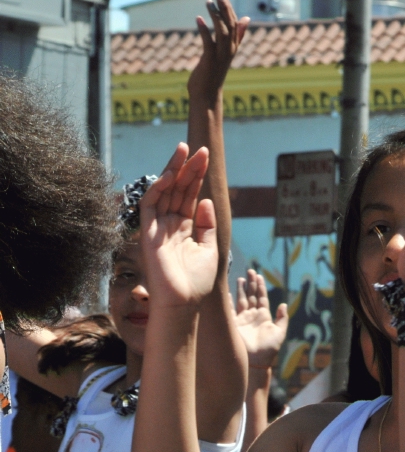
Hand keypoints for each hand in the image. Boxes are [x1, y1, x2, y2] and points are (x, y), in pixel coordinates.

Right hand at [138, 142, 218, 309]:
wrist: (183, 303)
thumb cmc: (196, 282)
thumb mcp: (209, 249)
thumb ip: (207, 225)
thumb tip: (205, 200)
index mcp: (184, 228)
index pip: (189, 195)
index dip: (196, 176)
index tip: (204, 157)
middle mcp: (169, 224)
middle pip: (177, 189)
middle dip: (187, 168)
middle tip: (197, 148)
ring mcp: (157, 227)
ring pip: (163, 191)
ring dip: (173, 170)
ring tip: (184, 151)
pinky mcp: (147, 233)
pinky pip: (150, 204)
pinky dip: (159, 188)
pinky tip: (171, 174)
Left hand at [188, 0, 247, 99]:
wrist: (207, 95)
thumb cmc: (213, 73)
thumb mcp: (224, 52)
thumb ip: (235, 36)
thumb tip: (246, 19)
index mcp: (233, 47)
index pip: (235, 24)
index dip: (229, 9)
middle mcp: (229, 50)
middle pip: (230, 25)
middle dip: (225, 8)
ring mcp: (220, 56)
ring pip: (222, 32)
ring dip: (216, 16)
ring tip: (208, 3)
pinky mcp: (210, 61)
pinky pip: (208, 43)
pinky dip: (204, 30)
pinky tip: (198, 19)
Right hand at [235, 269, 288, 367]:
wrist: (255, 362)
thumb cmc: (269, 349)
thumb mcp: (280, 333)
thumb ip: (282, 319)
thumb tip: (283, 305)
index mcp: (263, 316)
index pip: (261, 297)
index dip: (260, 286)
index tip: (258, 275)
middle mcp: (252, 316)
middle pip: (251, 296)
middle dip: (250, 283)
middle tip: (249, 271)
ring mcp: (241, 319)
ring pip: (241, 300)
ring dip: (240, 289)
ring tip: (240, 278)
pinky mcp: (232, 324)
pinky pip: (229, 309)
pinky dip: (228, 301)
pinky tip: (228, 293)